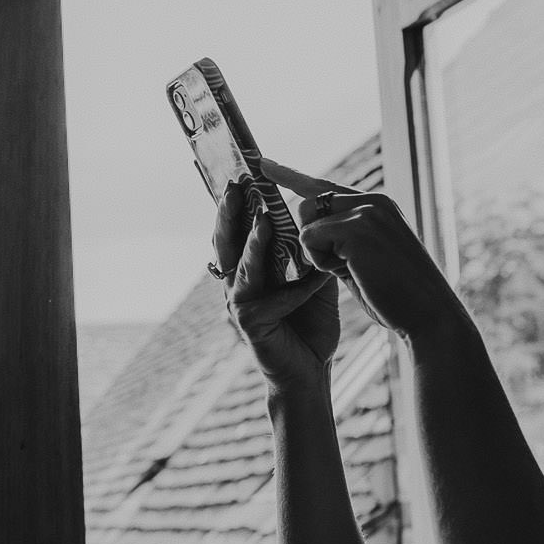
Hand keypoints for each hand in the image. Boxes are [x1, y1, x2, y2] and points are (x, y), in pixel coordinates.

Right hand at [212, 177, 339, 391]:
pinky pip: (266, 300)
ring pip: (240, 266)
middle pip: (227, 240)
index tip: (242, 172)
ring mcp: (239, 303)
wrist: (311, 371)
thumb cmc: (310, 323)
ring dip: (252, 242)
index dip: (238, 202)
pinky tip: (309, 280)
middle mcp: (238, 281)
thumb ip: (308, 252)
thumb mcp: (313, 279)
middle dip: (229, 211)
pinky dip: (288, 289)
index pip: (240, 228)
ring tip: (263, 219)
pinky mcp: (249, 324)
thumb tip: (316, 215)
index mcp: (250, 268)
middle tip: (234, 184)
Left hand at [257, 158, 474, 344]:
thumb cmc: (397, 296)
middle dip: (311, 238)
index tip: (262, 162)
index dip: (291, 175)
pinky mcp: (357, 228)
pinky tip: (354, 272)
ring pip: (307, 220)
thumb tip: (307, 230)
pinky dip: (322, 261)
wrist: (429, 315)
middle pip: (308, 202)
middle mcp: (373, 201)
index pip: (325, 186)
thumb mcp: (365, 259)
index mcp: (377, 205)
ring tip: (354, 269)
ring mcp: (366, 211)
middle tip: (344, 266)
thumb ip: (340, 239)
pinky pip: (310, 238)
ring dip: (318, 252)